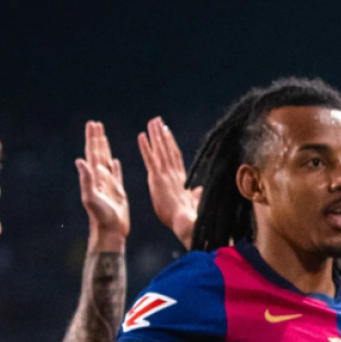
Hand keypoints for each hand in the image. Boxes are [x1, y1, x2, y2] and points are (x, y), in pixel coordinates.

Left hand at [76, 121, 129, 250]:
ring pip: (106, 161)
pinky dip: (115, 166)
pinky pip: (116, 175)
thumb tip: (79, 160)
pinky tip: (114, 160)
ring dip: (105, 148)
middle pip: (98, 153)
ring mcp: (108, 184)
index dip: (92, 139)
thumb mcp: (91, 197)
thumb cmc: (101, 217)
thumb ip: (86, 179)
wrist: (110, 232)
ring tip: (103, 137)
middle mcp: (100, 178)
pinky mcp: (117, 192)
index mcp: (94, 177)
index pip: (92, 153)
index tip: (92, 125)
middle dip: (97, 138)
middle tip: (95, 124)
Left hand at [138, 117, 201, 248]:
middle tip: (158, 120)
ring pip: (160, 149)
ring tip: (153, 121)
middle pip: (168, 149)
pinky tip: (141, 135)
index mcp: (181, 179)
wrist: (186, 221)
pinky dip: (145, 147)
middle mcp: (174, 173)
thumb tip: (199, 190)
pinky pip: (150, 159)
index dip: (171, 144)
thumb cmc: (190, 218)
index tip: (168, 132)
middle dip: (163, 134)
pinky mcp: (157, 178)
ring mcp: (165, 174)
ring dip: (156, 134)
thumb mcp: (192, 204)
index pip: (175, 157)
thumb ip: (194, 195)